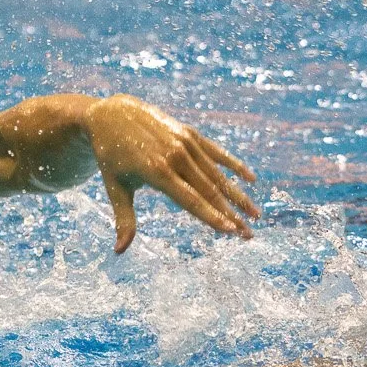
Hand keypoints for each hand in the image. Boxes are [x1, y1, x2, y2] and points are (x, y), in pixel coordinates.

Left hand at [85, 96, 259, 252]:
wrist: (112, 115)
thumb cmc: (111, 157)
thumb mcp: (115, 188)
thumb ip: (124, 219)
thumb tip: (119, 251)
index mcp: (156, 172)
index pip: (191, 200)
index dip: (212, 217)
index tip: (232, 231)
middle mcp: (174, 156)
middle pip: (209, 190)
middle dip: (231, 214)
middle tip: (249, 234)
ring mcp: (184, 142)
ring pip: (217, 174)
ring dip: (237, 195)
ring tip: (254, 214)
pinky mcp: (189, 132)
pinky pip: (216, 151)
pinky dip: (234, 165)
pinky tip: (251, 179)